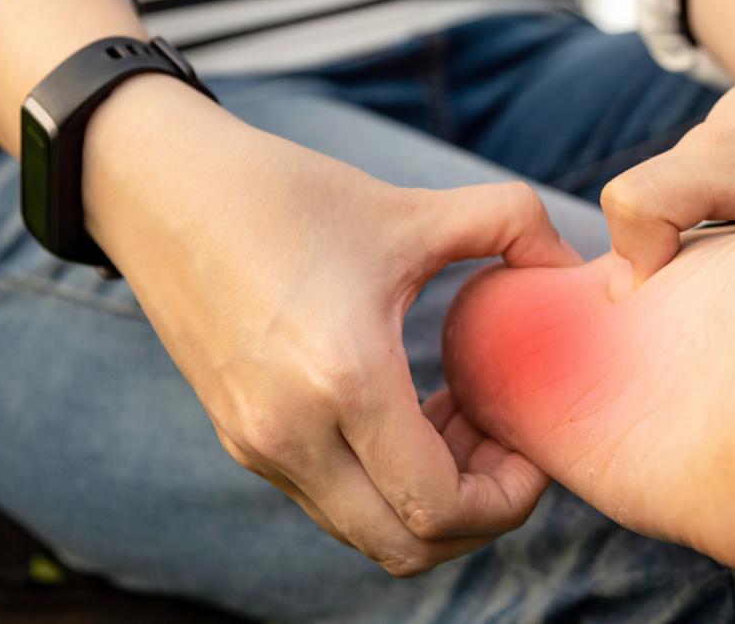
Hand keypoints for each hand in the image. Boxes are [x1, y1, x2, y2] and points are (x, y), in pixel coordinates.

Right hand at [0, 0, 573, 574]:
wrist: (159, 188)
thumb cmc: (282, 192)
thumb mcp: (407, 206)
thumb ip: (510, 224)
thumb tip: (575, 267)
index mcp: (341, 379)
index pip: (441, 507)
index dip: (509, 496)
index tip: (528, 440)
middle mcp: (290, 433)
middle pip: (408, 546)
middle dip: (477, 513)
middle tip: (502, 442)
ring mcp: (257, 444)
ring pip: (366, 533)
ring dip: (426, 499)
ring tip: (454, 417)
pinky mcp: (239, 438)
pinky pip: (328, 500)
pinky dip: (380, 482)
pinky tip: (403, 408)